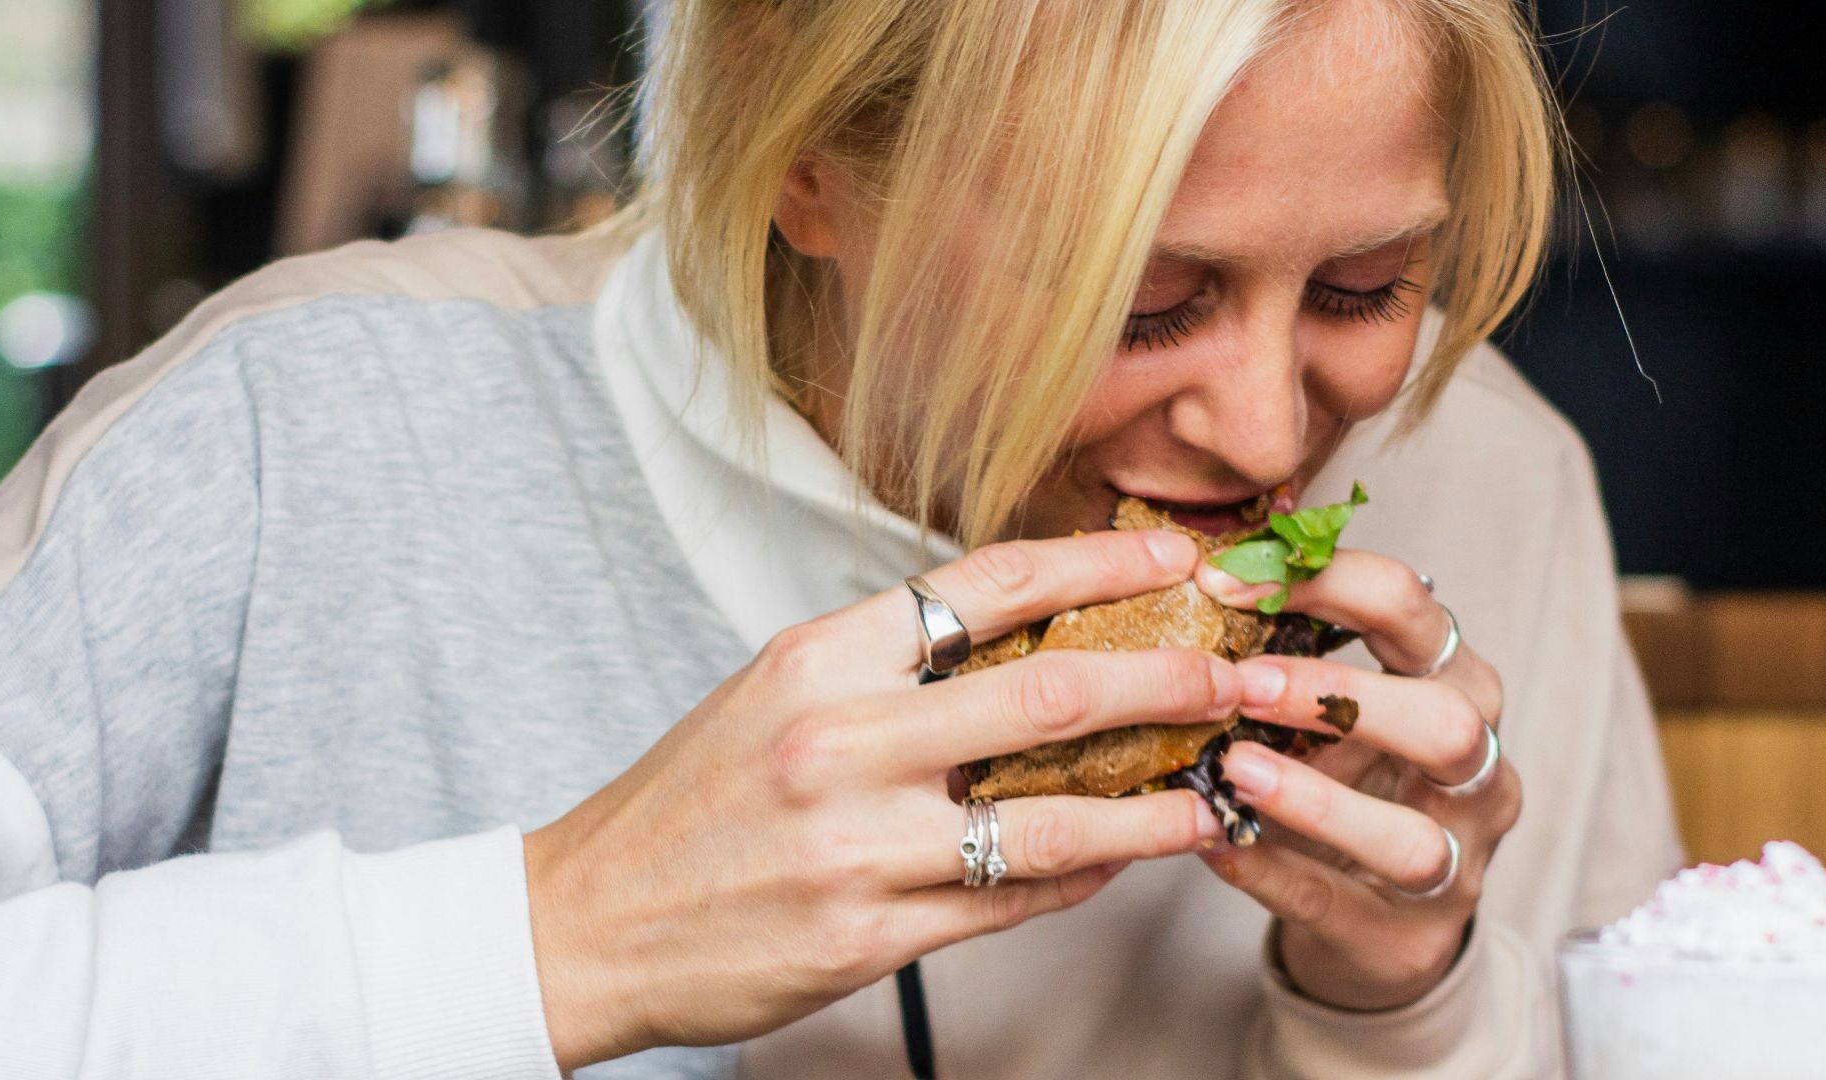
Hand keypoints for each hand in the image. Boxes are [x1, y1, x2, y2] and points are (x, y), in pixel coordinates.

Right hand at [524, 530, 1236, 1069]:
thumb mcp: (774, 694)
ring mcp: (857, 844)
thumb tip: (1022, 639)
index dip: (1100, 562)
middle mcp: (842, 740)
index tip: (1175, 554)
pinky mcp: (866, 936)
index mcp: (820, 657)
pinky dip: (1081, 877)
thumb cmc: (689, 802)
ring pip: (1053, 817)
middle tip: (1237, 675)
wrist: (587, 920)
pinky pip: (1010, 902)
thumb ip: (889, 666)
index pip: (988, 583)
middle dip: (1168, 678)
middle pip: (1050, 691)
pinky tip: (1121, 860)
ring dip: (1153, 804)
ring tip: (1213, 794)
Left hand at [1195, 551, 1519, 1010]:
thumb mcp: (1329, 710)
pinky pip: (1337, 904)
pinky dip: (1270, 871)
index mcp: (1456, 684)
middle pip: (1448, 721)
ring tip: (1233, 768)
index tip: (1228, 581)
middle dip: (1341, 695)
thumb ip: (1286, 652)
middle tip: (1244, 684)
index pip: (1415, 609)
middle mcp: (1477, 771)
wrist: (1377, 919)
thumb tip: (1199, 575)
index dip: (1326, 582)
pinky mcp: (1406, 938)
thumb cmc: (1347, 782)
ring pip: (1411, 838)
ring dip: (1315, 800)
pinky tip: (1214, 843)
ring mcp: (1455, 864)